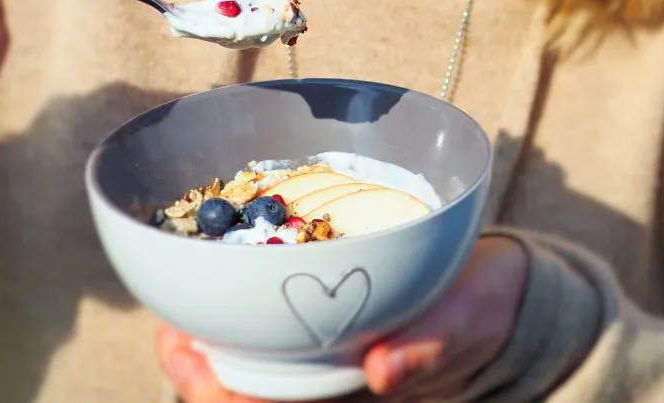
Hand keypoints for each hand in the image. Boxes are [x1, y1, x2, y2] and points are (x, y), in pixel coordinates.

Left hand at [157, 236, 528, 401]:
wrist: (493, 285)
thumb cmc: (481, 307)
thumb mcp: (465, 320)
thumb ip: (431, 343)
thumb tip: (385, 372)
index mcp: (352, 394)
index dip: (224, 399)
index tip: (193, 366)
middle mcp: (327, 377)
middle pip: (249, 392)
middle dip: (198, 375)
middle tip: (170, 339)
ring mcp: (322, 349)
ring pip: (250, 359)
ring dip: (206, 342)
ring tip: (175, 314)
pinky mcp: (324, 314)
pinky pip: (270, 319)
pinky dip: (235, 304)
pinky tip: (216, 274)